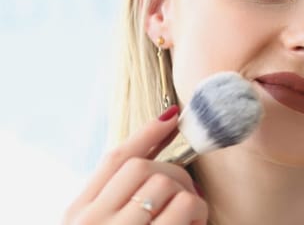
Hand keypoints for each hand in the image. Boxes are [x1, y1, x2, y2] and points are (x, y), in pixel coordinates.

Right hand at [64, 105, 208, 224]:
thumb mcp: (109, 222)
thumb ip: (122, 196)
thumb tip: (157, 153)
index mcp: (78, 212)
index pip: (113, 159)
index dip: (146, 133)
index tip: (172, 116)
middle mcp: (90, 219)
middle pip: (140, 166)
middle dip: (174, 173)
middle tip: (190, 195)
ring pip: (165, 181)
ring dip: (189, 196)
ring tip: (192, 218)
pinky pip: (185, 203)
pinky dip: (199, 211)